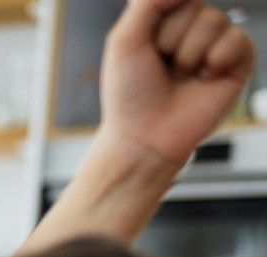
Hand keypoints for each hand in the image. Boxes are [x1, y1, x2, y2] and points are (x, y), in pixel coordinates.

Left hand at [102, 0, 253, 168]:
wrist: (146, 136)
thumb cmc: (130, 93)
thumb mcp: (124, 41)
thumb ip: (148, 2)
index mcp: (165, 22)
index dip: (159, 21)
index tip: (148, 48)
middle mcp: (192, 30)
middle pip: (194, 6)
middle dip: (171, 39)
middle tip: (162, 67)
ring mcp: (216, 45)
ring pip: (215, 20)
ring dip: (189, 53)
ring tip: (181, 76)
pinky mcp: (238, 63)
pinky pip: (237, 39)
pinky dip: (215, 60)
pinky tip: (204, 79)